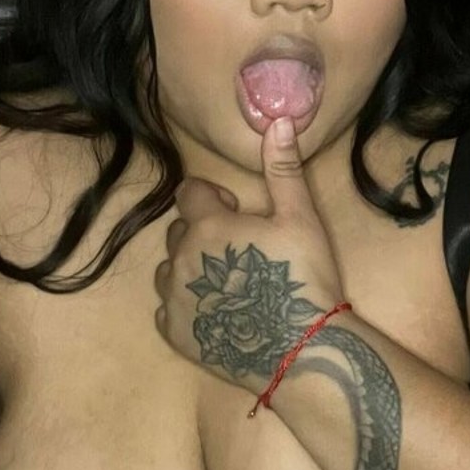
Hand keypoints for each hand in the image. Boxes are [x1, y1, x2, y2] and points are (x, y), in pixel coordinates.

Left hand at [154, 116, 344, 394]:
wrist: (302, 349)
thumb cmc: (303, 277)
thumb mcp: (300, 217)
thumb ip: (282, 169)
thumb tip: (279, 120)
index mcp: (207, 225)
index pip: (190, 193)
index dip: (213, 198)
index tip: (237, 212)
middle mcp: (180, 259)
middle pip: (178, 232)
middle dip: (202, 234)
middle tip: (240, 252)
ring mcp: (173, 299)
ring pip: (168, 271)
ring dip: (189, 270)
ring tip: (226, 285)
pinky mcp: (176, 334)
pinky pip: (166, 311)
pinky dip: (184, 308)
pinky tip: (215, 314)